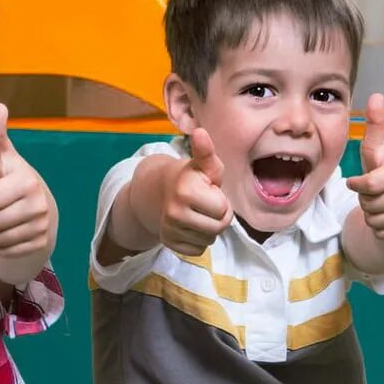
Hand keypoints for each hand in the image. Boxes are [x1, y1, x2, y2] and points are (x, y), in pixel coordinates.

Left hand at [0, 104, 55, 261]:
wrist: (40, 208)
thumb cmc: (12, 180)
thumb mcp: (3, 158)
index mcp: (27, 181)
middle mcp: (39, 204)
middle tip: (2, 206)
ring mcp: (42, 226)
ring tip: (7, 219)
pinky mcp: (41, 244)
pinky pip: (7, 251)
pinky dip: (5, 246)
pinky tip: (14, 233)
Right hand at [160, 127, 232, 256]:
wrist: (161, 191)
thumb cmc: (193, 177)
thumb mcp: (204, 164)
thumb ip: (206, 151)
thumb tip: (200, 132)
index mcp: (185, 191)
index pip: (222, 210)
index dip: (222, 202)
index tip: (210, 192)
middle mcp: (174, 212)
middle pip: (217, 228)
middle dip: (218, 217)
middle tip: (207, 205)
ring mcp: (169, 229)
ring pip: (208, 241)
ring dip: (209, 229)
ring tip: (199, 214)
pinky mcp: (168, 243)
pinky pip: (198, 251)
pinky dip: (199, 241)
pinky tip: (191, 226)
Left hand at [346, 93, 383, 239]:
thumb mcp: (376, 147)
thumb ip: (375, 125)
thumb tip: (376, 95)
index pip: (371, 185)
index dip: (358, 185)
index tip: (354, 181)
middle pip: (369, 204)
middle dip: (364, 199)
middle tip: (372, 190)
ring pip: (374, 220)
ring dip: (370, 213)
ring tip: (379, 200)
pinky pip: (381, 233)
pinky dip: (378, 227)